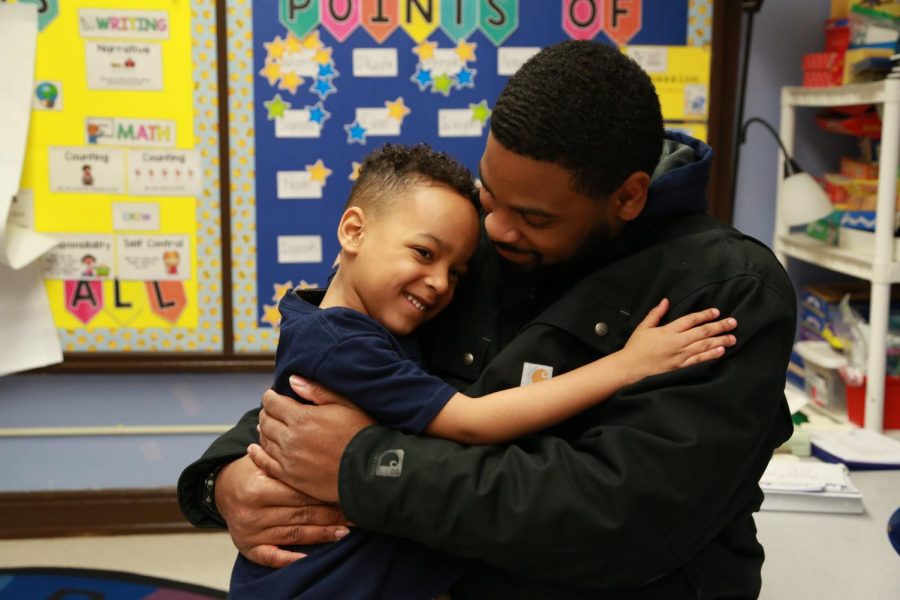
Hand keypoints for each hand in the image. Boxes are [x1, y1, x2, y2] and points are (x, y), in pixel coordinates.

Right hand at [215, 454, 350, 568]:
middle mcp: (252, 514)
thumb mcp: (263, 461)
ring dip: (321, 535)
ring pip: (293, 535)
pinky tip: (309, 557)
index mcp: (257, 490)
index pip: (298, 495)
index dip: (323, 496)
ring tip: (343, 532)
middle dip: (330, 516)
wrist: (223, 487)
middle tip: (354, 515)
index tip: (345, 495)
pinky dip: (289, 559)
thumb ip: (287, 464)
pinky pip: (271, 557)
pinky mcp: (247, 547)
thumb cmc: (251, 470)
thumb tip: (325, 465)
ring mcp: (250, 533)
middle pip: (300, 516)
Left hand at [255, 379, 374, 502]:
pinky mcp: (291, 477)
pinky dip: (257, 454)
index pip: (273, 402)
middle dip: (267, 412)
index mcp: (302, 418)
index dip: (270, 396)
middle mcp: (290, 439)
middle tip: (272, 410)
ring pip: (265, 440)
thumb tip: (292, 380)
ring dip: (264, 430)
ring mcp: (289, 460)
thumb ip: (317, 391)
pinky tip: (254, 448)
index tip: (273, 395)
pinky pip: (266, 463)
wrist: (370, 470)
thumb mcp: (345, 404)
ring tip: (268, 426)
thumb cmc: (361, 434)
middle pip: (266, 421)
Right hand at [623, 298, 736, 379]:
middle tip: (733, 322)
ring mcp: (679, 355)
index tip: (716, 312)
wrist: (632, 366)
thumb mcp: (644, 326)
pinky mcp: (680, 365)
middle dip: (719, 326)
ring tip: (732, 337)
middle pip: (702, 332)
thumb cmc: (637, 346)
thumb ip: (656, 313)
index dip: (705, 315)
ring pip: (704, 346)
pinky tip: (721, 351)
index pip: (690, 320)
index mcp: (668, 330)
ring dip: (720, 341)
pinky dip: (710, 355)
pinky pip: (698, 360)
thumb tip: (665, 301)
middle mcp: (676, 342)